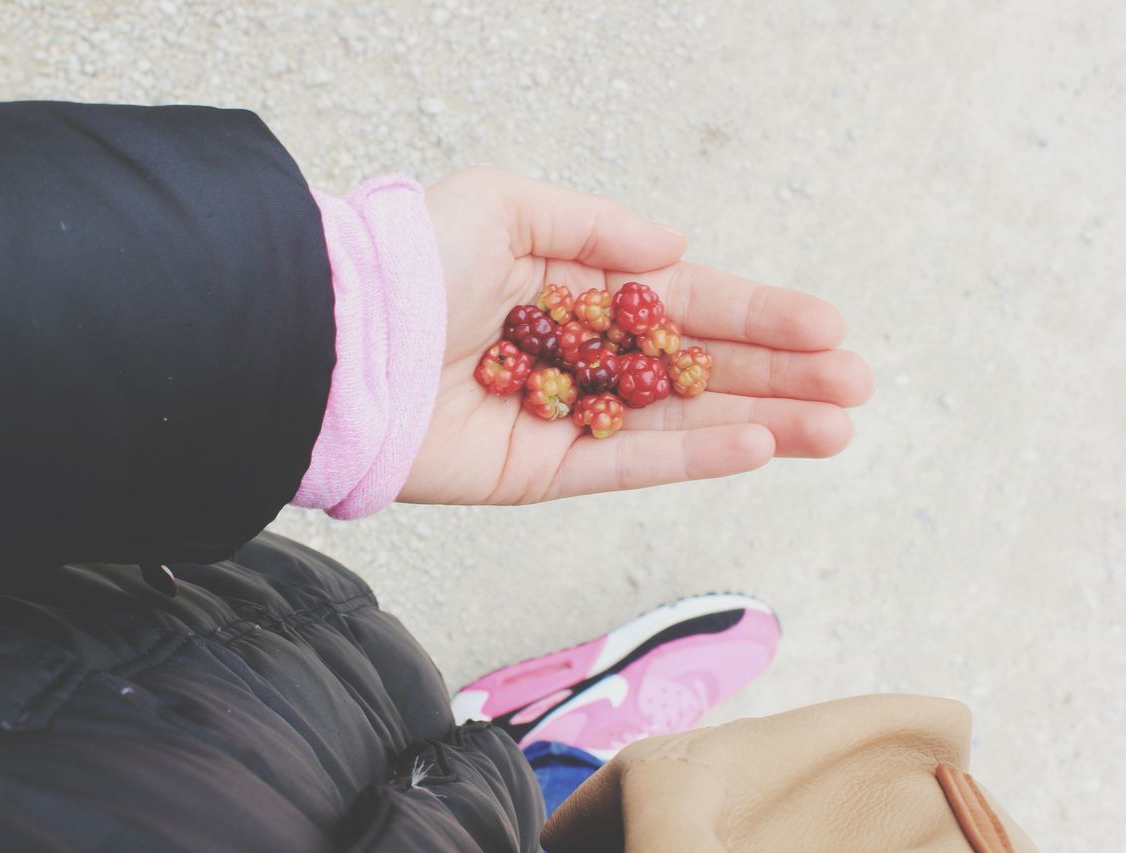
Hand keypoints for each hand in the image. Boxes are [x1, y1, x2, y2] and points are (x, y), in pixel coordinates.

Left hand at [400, 167, 872, 504]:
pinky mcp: (541, 469)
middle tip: (855, 385)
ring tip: (836, 427)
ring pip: (679, 419)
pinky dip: (695, 455)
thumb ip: (597, 228)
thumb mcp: (509, 204)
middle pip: (697, 365)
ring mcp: (564, 414)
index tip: (826, 326)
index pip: (684, 301)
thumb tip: (674, 249)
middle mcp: (577, 352)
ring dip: (761, 421)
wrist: (345, 343)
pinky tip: (760, 444)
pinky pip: (631, 462)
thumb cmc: (417, 261)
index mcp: (572, 286)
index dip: (756, 314)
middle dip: (778, 373)